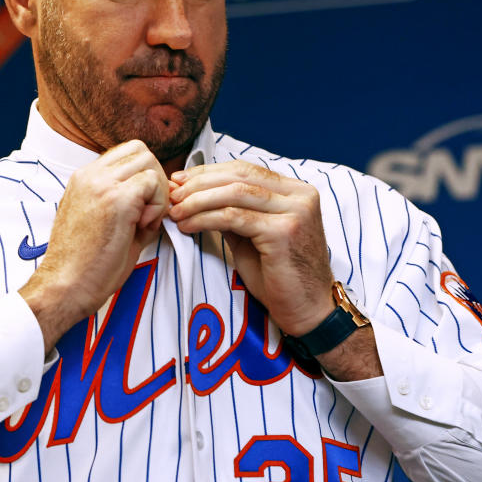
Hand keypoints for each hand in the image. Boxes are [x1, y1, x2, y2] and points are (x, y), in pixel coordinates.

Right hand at [20, 140, 169, 349]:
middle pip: (141, 151)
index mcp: (83, 178)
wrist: (66, 285)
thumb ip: (125, 203)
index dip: (142, 176)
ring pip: (149, 163)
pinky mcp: (117, 200)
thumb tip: (156, 200)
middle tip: (148, 212)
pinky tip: (143, 226)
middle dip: (154, 179)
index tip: (141, 206)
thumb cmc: (83, 263)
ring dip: (157, 192)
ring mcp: (102, 185)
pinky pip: (153, 183)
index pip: (125, 153)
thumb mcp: (101, 220)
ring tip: (143, 221)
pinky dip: (157, 204)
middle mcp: (90, 175)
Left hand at [168, 161, 333, 335]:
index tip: (180, 180)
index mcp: (296, 191)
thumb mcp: (253, 236)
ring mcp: (295, 211)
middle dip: (199, 183)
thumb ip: (234, 212)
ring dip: (198, 200)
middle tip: (172, 194)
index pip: (245, 170)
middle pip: (239, 177)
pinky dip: (206, 218)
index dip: (208, 172)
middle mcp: (300, 195)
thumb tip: (196, 195)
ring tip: (176, 211)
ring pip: (234, 194)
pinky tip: (189, 225)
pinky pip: (235, 217)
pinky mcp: (284, 231)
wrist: (308, 311)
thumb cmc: (280, 277)